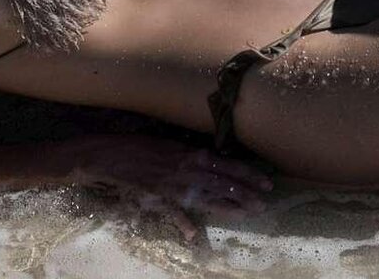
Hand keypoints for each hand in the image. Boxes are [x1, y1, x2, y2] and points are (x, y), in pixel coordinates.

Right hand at [65, 134, 272, 240]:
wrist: (112, 154)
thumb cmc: (142, 145)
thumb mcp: (171, 145)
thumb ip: (191, 155)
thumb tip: (209, 159)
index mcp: (192, 154)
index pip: (229, 165)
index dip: (249, 175)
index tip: (266, 182)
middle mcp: (188, 170)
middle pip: (224, 183)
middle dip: (246, 194)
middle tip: (264, 204)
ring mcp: (174, 186)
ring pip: (208, 198)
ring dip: (229, 207)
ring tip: (247, 214)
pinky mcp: (159, 199)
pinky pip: (175, 213)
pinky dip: (184, 224)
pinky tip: (194, 234)